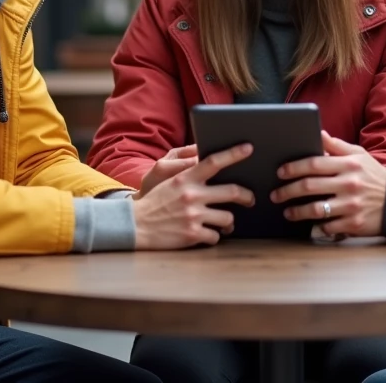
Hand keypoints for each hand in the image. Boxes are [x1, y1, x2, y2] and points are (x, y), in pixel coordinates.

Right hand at [131, 143, 254, 249]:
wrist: (135, 224)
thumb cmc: (155, 202)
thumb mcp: (169, 181)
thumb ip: (190, 174)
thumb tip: (211, 166)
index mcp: (185, 178)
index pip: (213, 162)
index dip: (233, 154)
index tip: (248, 148)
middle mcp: (192, 195)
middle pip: (232, 191)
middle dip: (247, 196)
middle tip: (250, 199)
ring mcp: (193, 215)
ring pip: (228, 217)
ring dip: (230, 222)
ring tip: (226, 222)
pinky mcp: (192, 234)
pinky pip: (216, 236)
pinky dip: (215, 236)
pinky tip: (209, 234)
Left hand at [271, 132, 385, 237]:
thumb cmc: (373, 176)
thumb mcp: (359, 155)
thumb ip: (336, 145)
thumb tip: (318, 133)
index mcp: (349, 165)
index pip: (314, 163)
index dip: (294, 167)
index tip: (280, 172)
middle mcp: (349, 184)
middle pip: (309, 186)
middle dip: (287, 191)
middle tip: (275, 194)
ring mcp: (352, 205)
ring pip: (315, 209)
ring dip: (297, 212)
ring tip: (287, 212)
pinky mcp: (354, 224)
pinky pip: (328, 227)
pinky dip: (316, 227)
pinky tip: (308, 225)